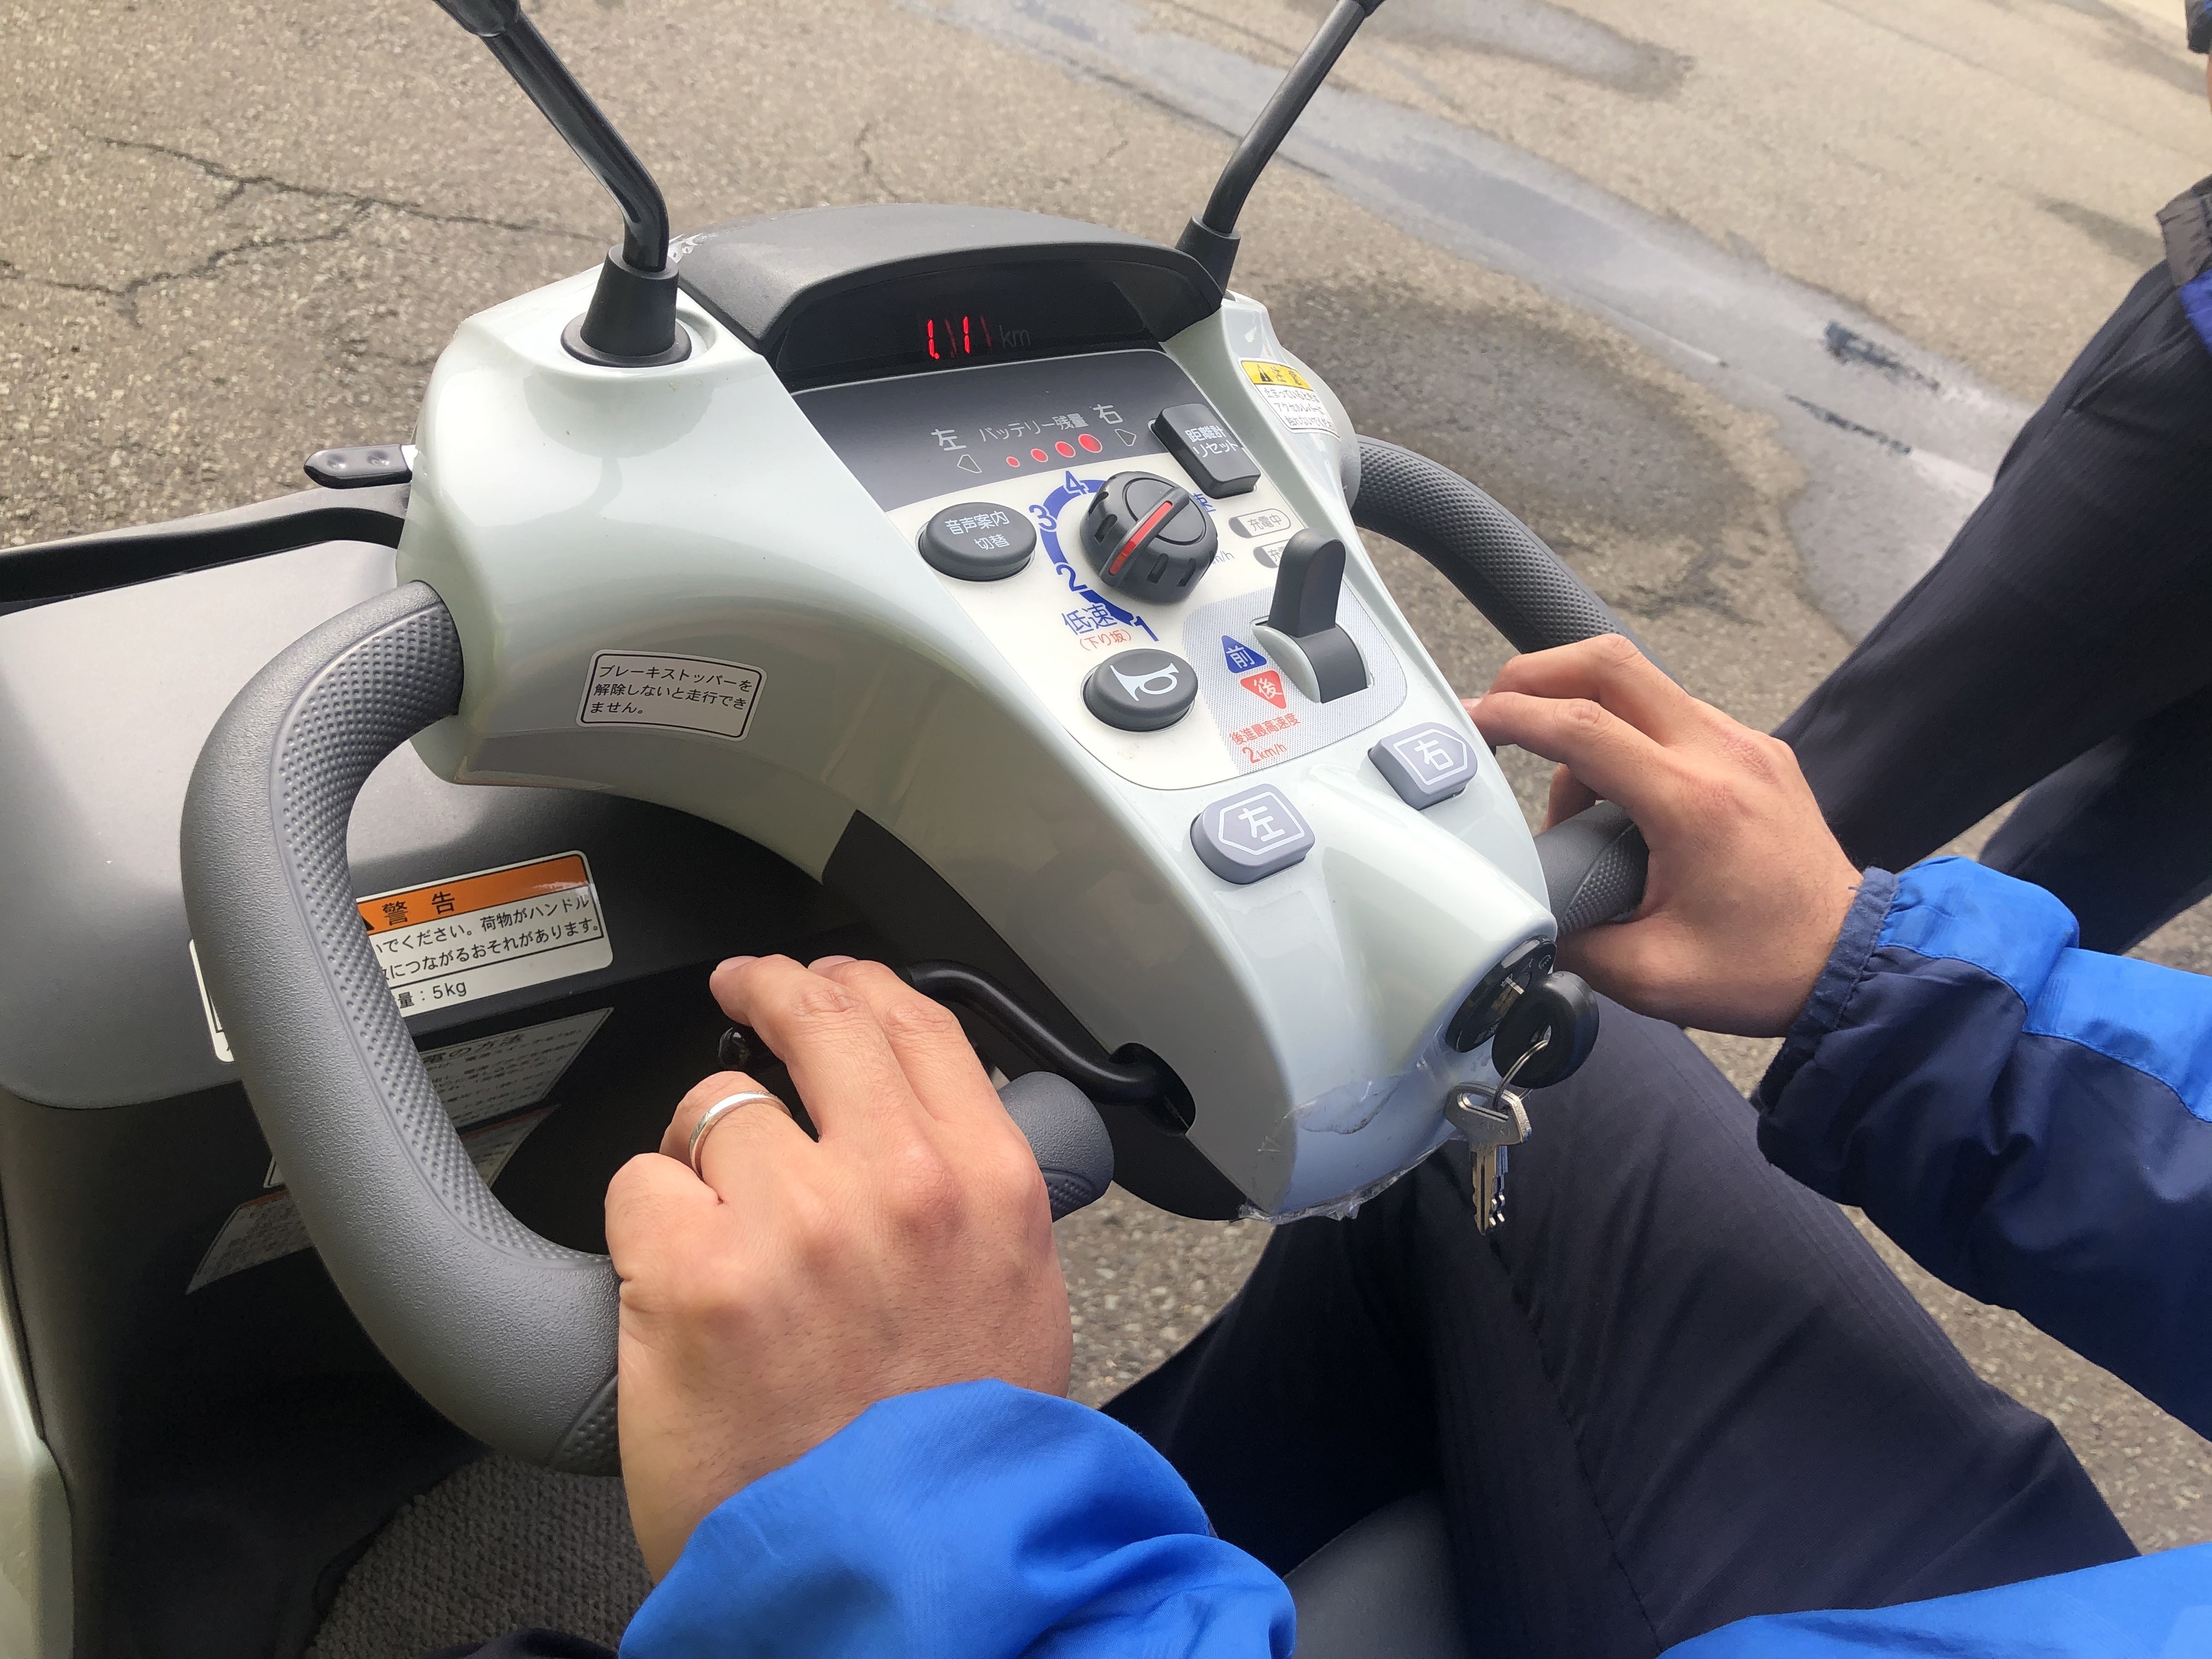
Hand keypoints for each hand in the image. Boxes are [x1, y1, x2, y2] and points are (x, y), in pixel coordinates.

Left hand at [605, 954, 1070, 1579]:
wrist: (892, 1577)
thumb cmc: (947, 1463)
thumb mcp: (1014, 1306)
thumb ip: (971, 1203)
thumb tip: (918, 1139)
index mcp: (986, 1186)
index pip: (918, 1026)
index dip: (861, 982)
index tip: (827, 977)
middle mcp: (897, 1184)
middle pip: (818, 1017)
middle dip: (772, 986)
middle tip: (746, 987)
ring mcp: (793, 1221)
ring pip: (714, 1107)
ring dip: (703, 1152)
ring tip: (713, 1224)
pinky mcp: (692, 1272)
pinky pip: (640, 1183)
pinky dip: (645, 1226)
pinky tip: (672, 1282)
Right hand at [1467, 635, 1863, 1036]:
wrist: (1851, 962)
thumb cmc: (1766, 968)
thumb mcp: (1649, 977)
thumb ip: (1571, 940)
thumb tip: (1527, 914)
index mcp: (1694, 803)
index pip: (1582, 727)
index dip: (1512, 716)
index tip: (1471, 723)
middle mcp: (1722, 754)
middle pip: (1611, 663)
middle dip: (1538, 673)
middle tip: (1499, 710)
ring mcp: (1744, 744)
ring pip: (1639, 684)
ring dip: (1583, 717)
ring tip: (1572, 805)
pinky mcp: (1753, 751)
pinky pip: (1670, 715)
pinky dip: (1626, 737)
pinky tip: (1617, 802)